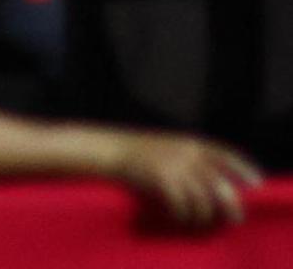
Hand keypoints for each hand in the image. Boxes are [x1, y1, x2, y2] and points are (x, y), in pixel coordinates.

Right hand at [105, 131, 260, 229]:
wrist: (108, 149)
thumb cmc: (137, 150)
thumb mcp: (168, 145)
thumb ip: (191, 157)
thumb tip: (217, 181)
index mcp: (189, 143)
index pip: (225, 155)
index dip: (244, 169)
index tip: (256, 183)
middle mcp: (186, 154)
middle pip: (219, 184)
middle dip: (230, 204)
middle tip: (233, 219)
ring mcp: (173, 167)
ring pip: (202, 199)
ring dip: (203, 216)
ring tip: (198, 222)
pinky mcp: (160, 180)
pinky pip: (181, 205)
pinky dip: (182, 216)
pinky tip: (178, 219)